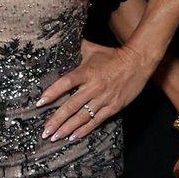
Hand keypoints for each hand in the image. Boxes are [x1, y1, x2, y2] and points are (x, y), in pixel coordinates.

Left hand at [37, 40, 153, 140]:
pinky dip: (85, 130)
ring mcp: (104, 98)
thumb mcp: (91, 48)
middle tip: (45, 131)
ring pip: (83, 116)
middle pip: (72, 105)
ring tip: (55, 137)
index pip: (66, 83)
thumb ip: (74, 48)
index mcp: (87, 72)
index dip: (52, 92)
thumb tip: (59, 41)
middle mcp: (94, 87)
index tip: (40, 102)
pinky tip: (73, 137)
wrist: (138, 62)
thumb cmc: (112, 55)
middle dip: (57, 120)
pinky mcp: (114, 107)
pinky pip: (97, 121)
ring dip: (67, 128)